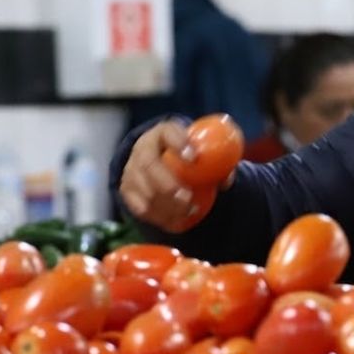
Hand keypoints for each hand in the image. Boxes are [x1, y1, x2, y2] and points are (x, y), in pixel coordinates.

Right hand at [118, 120, 234, 232]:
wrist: (158, 158)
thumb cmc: (186, 155)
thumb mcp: (199, 151)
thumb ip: (216, 161)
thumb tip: (226, 182)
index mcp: (163, 133)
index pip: (168, 132)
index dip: (179, 142)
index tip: (194, 157)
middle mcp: (143, 148)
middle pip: (148, 164)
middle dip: (167, 183)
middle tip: (186, 197)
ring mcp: (132, 169)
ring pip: (142, 188)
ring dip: (165, 204)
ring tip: (187, 212)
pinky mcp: (127, 190)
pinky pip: (139, 206)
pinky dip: (158, 216)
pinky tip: (175, 221)